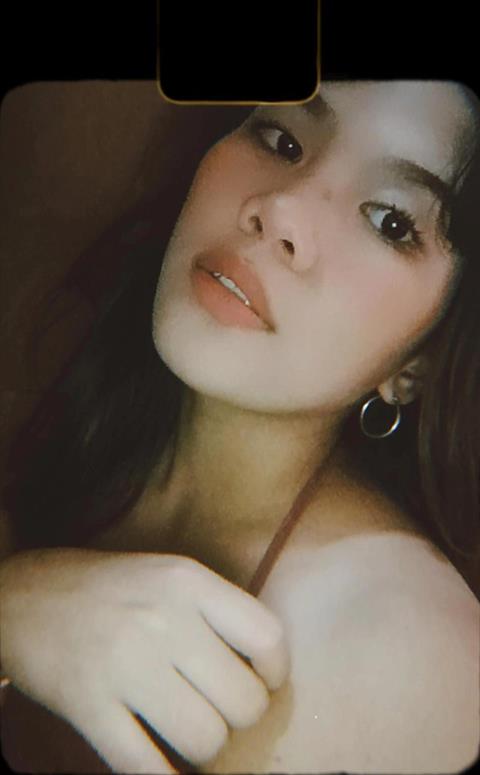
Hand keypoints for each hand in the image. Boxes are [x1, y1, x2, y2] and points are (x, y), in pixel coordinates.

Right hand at [0, 549, 289, 772]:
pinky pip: (147, 767)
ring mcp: (124, 664)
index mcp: (187, 581)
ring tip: (187, 732)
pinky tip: (163, 767)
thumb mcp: (168, 576)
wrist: (27, 594)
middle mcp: (162, 619)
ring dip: (204, 748)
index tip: (262, 682)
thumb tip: (266, 665)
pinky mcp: (89, 705)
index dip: (275, 673)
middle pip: (243, 701)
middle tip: (218, 710)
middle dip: (238, 718)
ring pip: (204, 740)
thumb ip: (215, 611)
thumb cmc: (112, 589)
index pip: (267, 636)